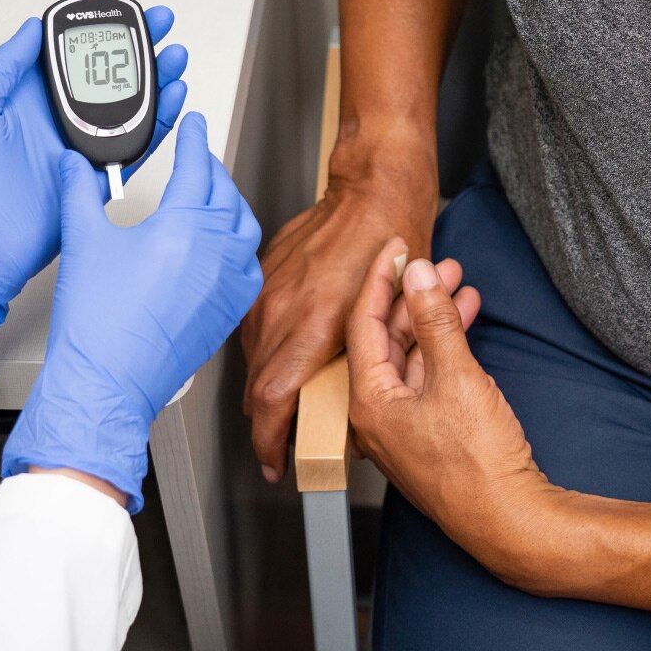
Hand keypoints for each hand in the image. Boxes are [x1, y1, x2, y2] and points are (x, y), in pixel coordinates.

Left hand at [0, 0, 187, 334]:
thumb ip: (5, 65)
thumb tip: (33, 25)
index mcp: (26, 92)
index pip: (59, 39)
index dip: (83, 6)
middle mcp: (57, 112)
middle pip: (106, 64)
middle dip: (134, 37)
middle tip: (158, 16)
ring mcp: (81, 141)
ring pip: (130, 98)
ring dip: (156, 73)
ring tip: (175, 50)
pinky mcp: (100, 171)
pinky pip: (140, 140)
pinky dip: (162, 118)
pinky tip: (177, 95)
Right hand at [1, 113, 262, 512]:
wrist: (108, 382)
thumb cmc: (97, 323)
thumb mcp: (82, 241)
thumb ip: (79, 191)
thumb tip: (75, 164)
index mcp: (184, 225)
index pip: (197, 165)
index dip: (193, 139)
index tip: (193, 124)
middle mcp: (216, 250)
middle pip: (224, 192)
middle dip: (210, 169)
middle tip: (196, 158)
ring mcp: (229, 282)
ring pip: (243, 226)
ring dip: (228, 204)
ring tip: (209, 198)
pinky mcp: (230, 309)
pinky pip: (247, 264)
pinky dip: (237, 244)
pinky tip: (221, 247)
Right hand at [241, 142, 437, 480]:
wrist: (374, 188)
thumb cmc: (394, 246)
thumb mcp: (396, 323)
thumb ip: (370, 372)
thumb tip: (359, 417)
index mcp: (311, 328)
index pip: (272, 402)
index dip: (270, 441)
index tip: (275, 462)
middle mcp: (278, 313)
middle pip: (257, 387)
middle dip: (269, 422)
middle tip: (284, 442)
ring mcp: (265, 294)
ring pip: (254, 359)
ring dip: (269, 384)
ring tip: (291, 400)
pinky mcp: (262, 279)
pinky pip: (256, 327)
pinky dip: (270, 348)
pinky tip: (291, 350)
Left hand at [346, 238, 551, 570]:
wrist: (511, 521)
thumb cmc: (478, 463)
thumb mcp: (457, 376)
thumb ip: (435, 320)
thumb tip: (421, 275)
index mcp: (368, 401)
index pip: (362, 324)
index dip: (380, 279)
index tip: (396, 247)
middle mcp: (376, 415)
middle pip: (385, 339)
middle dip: (414, 296)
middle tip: (439, 262)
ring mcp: (402, 425)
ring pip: (410, 356)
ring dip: (433, 319)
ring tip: (461, 285)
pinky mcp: (429, 432)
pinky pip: (428, 376)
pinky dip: (444, 347)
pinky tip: (465, 323)